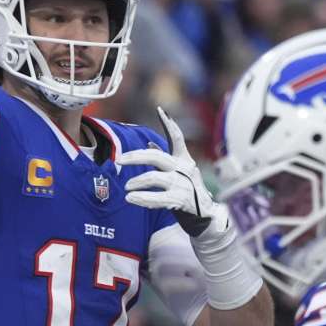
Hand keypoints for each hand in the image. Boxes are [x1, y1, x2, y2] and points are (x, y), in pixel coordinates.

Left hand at [118, 106, 225, 237]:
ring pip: (154, 178)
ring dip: (138, 182)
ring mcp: (183, 184)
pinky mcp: (181, 200)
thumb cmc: (188, 190)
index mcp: (183, 159)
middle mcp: (184, 168)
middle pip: (157, 157)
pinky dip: (142, 198)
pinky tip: (131, 198)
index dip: (169, 124)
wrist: (206, 215)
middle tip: (119, 160)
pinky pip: (158, 198)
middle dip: (136, 157)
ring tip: (127, 187)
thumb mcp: (178, 171)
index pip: (177, 138)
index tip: (160, 110)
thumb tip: (148, 143)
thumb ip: (164, 157)